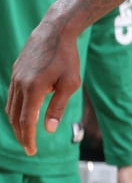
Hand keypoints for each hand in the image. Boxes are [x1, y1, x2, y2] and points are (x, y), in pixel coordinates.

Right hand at [7, 14, 86, 155]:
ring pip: (11, 107)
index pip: (26, 121)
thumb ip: (58, 106)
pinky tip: (23, 114)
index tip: (31, 151)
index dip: (28, 138)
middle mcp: (19, 84)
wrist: (55, 31)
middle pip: (15, 117)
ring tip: (26, 134)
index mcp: (33, 89)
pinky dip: (15, 109)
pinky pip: (12, 96)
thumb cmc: (67, 57)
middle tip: (28, 148)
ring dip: (17, 123)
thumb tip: (48, 128)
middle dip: (21, 134)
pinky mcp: (16, 72)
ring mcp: (15, 77)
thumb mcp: (70, 83)